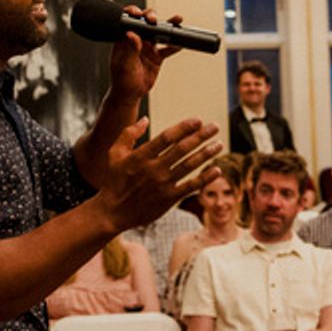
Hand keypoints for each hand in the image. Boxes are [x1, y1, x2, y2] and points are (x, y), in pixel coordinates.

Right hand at [95, 117, 220, 232]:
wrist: (113, 212)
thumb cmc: (114, 180)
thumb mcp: (114, 154)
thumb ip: (129, 134)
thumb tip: (145, 119)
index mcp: (141, 156)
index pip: (167, 137)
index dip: (184, 127)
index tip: (198, 120)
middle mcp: (154, 169)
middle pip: (182, 148)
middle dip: (201, 136)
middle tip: (215, 127)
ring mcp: (163, 184)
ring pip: (189, 165)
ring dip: (206, 153)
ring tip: (219, 144)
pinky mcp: (169, 199)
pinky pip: (191, 186)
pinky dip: (205, 178)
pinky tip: (216, 169)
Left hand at [106, 6, 182, 103]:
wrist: (130, 94)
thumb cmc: (121, 80)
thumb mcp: (124, 65)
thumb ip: (130, 49)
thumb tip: (131, 34)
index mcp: (124, 39)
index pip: (128, 21)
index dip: (133, 13)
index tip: (137, 13)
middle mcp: (137, 40)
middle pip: (145, 23)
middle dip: (151, 17)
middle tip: (153, 19)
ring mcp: (148, 47)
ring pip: (159, 33)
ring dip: (168, 27)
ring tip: (176, 20)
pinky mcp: (156, 56)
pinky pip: (167, 49)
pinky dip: (174, 46)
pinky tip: (180, 43)